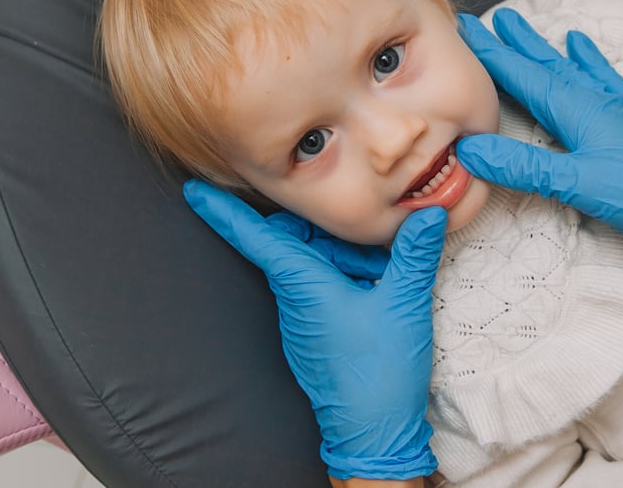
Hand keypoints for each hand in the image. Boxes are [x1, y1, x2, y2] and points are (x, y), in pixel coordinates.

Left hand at [183, 180, 444, 479]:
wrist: (372, 434)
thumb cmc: (381, 371)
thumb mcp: (404, 303)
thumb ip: (413, 254)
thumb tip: (429, 214)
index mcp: (303, 283)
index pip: (254, 237)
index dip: (223, 210)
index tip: (193, 189)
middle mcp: (294, 298)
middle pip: (292, 242)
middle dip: (322, 229)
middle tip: (367, 238)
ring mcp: (301, 318)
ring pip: (310, 264)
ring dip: (341, 256)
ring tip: (383, 269)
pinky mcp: (313, 334)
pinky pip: (319, 289)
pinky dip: (344, 278)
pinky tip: (378, 288)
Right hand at [454, 9, 622, 292]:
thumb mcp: (577, 184)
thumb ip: (524, 167)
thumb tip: (471, 149)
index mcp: (579, 110)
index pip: (525, 76)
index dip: (493, 54)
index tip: (465, 29)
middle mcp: (597, 101)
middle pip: (547, 65)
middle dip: (515, 44)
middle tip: (490, 17)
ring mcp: (617, 110)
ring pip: (572, 70)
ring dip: (547, 49)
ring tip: (528, 26)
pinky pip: (604, 82)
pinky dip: (590, 64)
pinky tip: (586, 52)